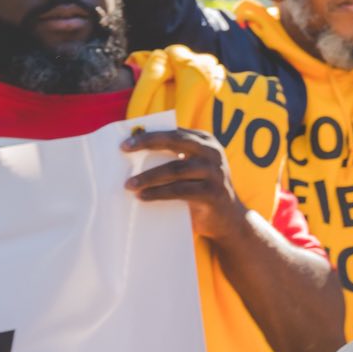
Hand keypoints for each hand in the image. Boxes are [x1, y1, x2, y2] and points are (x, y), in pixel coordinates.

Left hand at [123, 127, 248, 242]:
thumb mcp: (191, 169)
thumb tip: (133, 154)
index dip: (149, 135)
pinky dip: (159, 193)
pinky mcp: (213, 193)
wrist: (228, 219)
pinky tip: (143, 196)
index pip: (174, 132)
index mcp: (206, 142)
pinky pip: (180, 191)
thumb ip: (172, 158)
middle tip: (124, 150)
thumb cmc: (200, 190)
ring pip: (176, 169)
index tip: (125, 142)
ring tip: (129, 184)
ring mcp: (215, 173)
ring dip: (149, 176)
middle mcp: (212, 153)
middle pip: (176, 141)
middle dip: (148, 143)